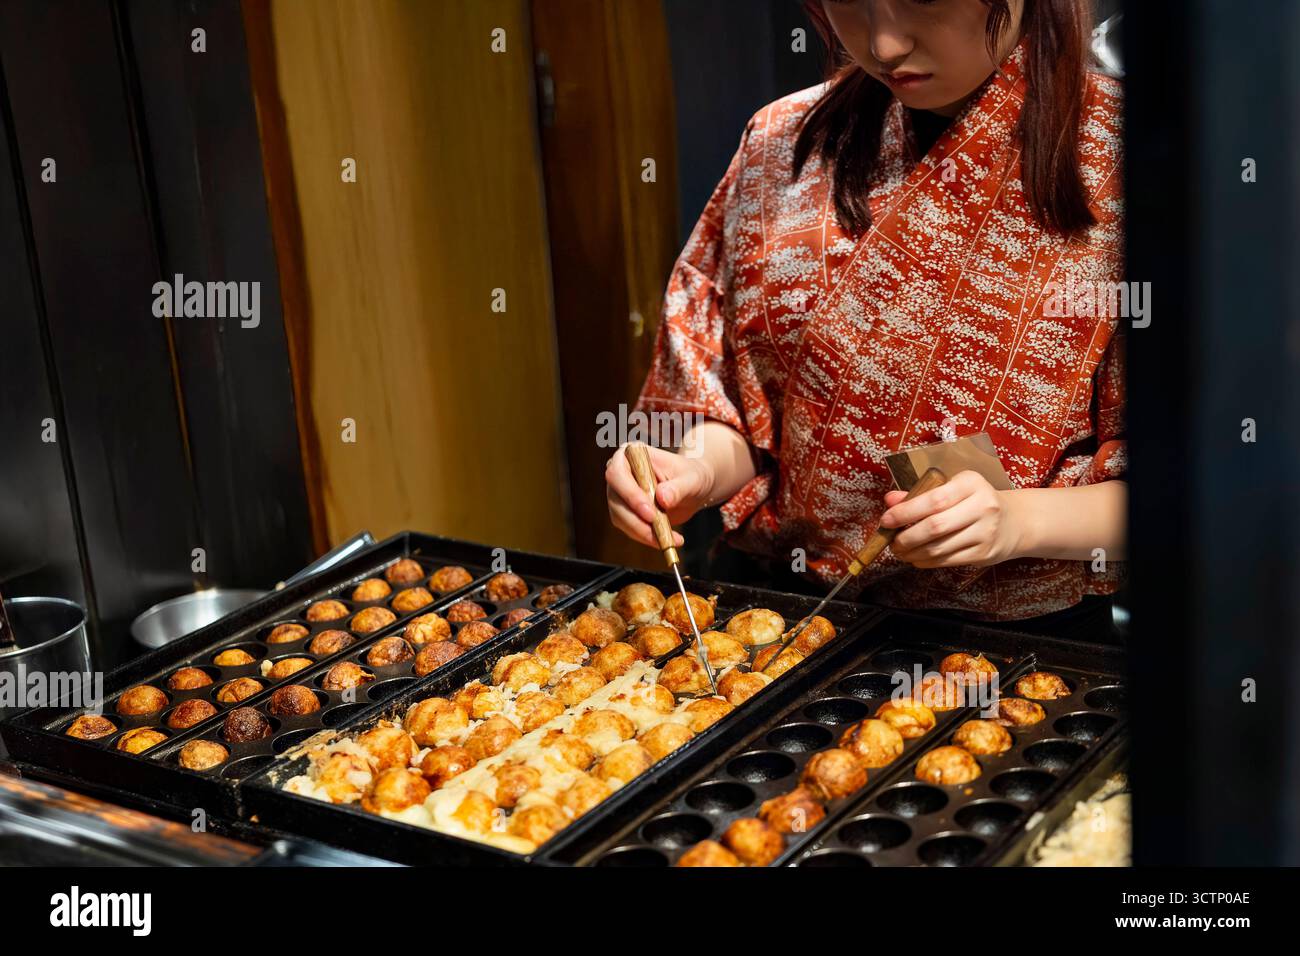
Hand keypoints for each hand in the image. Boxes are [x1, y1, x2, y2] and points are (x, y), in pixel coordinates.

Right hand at [605, 445, 714, 549]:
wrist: (693, 488)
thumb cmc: (692, 476)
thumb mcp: (691, 479)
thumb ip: (678, 487)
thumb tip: (662, 497)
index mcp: (632, 454)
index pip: (618, 473)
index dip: (630, 494)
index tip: (650, 512)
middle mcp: (620, 472)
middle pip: (616, 499)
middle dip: (636, 519)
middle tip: (660, 532)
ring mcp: (619, 493)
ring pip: (620, 517)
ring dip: (642, 532)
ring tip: (669, 538)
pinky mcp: (624, 512)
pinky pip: (628, 528)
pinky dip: (645, 537)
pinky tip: (665, 539)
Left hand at [879, 470, 1025, 568]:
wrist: (1014, 521)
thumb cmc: (973, 501)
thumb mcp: (952, 488)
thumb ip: (920, 494)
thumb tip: (890, 500)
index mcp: (971, 483)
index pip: (934, 499)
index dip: (906, 512)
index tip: (886, 520)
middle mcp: (982, 506)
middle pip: (935, 526)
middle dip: (906, 537)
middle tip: (892, 542)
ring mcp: (986, 532)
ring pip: (939, 548)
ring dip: (913, 552)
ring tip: (900, 551)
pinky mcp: (985, 553)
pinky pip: (947, 560)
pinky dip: (926, 561)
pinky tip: (916, 558)